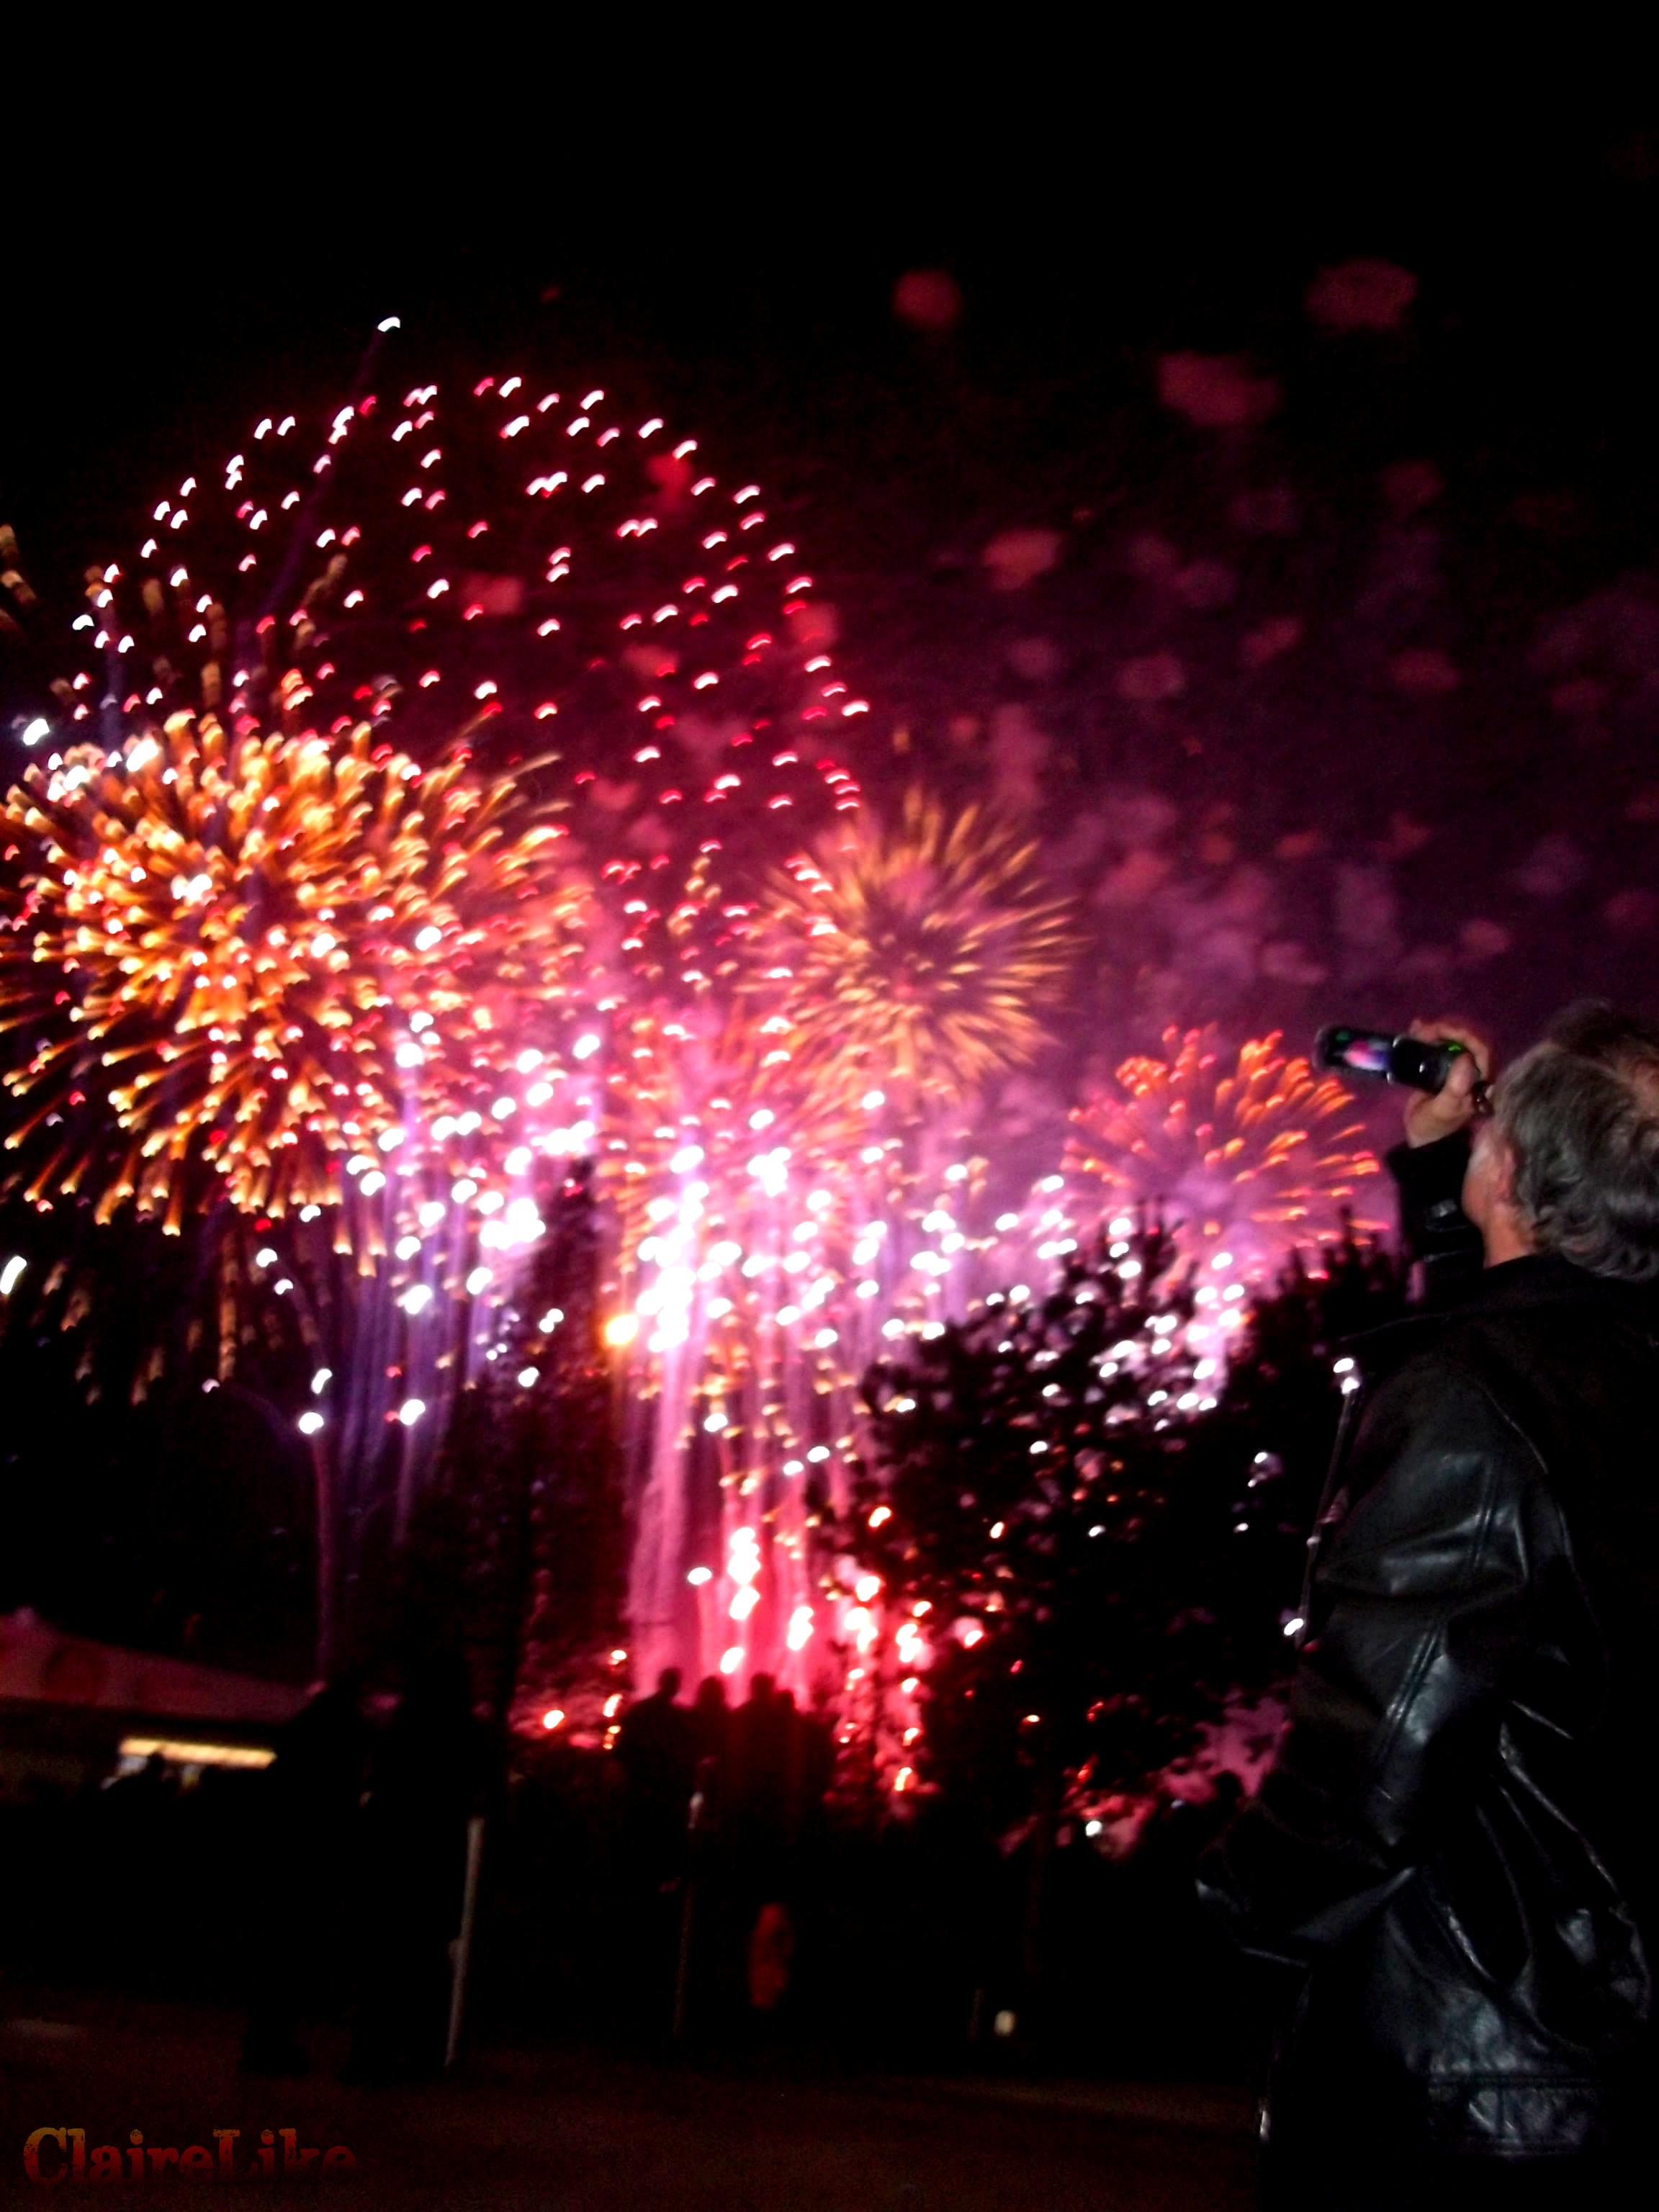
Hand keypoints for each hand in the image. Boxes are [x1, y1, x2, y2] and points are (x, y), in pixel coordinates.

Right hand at [1401, 1017, 1492, 1147]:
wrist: (1421, 1137)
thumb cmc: (1433, 1125)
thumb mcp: (1444, 1108)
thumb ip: (1456, 1087)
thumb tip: (1465, 1058)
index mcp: (1480, 1081)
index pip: (1481, 1049)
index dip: (1463, 1035)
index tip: (1441, 1030)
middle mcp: (1473, 1070)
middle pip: (1467, 1040)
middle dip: (1447, 1030)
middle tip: (1425, 1030)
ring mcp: (1458, 1067)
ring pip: (1453, 1040)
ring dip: (1437, 1031)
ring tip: (1418, 1029)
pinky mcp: (1443, 1067)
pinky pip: (1440, 1046)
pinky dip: (1429, 1035)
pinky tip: (1416, 1028)